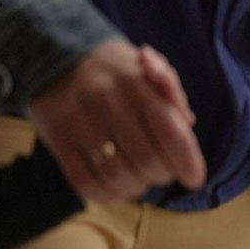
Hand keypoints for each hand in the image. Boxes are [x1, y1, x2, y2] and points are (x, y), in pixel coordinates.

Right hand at [27, 41, 204, 203]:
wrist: (54, 54)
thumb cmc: (114, 71)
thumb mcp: (148, 68)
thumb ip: (171, 95)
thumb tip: (188, 125)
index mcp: (137, 84)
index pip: (170, 132)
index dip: (186, 161)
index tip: (194, 178)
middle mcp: (108, 102)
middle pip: (147, 160)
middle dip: (161, 174)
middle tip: (160, 170)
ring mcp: (79, 122)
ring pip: (117, 177)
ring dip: (134, 187)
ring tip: (137, 178)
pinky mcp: (57, 139)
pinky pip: (84, 182)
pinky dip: (106, 194)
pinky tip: (113, 187)